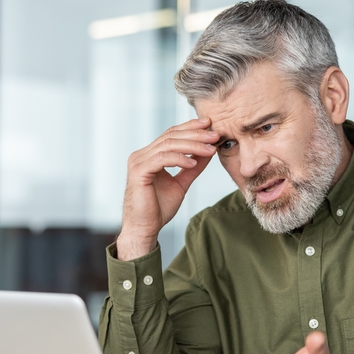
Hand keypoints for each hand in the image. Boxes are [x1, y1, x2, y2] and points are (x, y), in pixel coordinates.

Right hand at [117, 118, 217, 259]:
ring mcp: (138, 162)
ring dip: (192, 145)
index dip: (190, 127)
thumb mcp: (181, 183)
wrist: (145, 229)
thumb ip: (192, 167)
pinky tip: (193, 163)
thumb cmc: (158, 209)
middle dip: (195, 134)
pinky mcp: (139, 172)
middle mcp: (142, 155)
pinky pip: (162, 158)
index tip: (209, 125)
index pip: (171, 134)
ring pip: (168, 145)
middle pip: (171, 136)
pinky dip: (180, 159)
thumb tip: (208, 151)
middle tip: (214, 135)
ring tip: (209, 149)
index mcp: (149, 155)